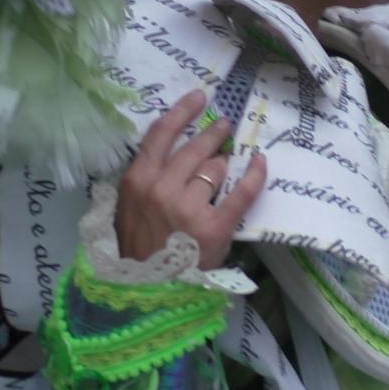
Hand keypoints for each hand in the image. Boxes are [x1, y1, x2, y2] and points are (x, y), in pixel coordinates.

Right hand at [117, 89, 266, 269]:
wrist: (147, 292)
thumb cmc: (138, 249)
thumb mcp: (128, 208)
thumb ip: (146, 180)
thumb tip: (174, 152)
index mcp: (138, 181)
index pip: (162, 134)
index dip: (182, 111)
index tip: (199, 97)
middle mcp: (163, 189)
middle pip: (195, 147)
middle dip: (214, 132)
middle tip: (225, 124)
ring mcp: (189, 207)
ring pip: (216, 168)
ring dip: (224, 162)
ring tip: (227, 161)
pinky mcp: (215, 226)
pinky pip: (240, 192)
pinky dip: (253, 174)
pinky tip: (260, 162)